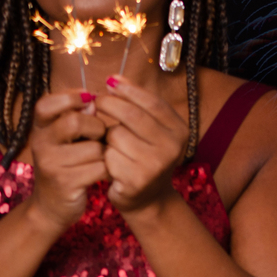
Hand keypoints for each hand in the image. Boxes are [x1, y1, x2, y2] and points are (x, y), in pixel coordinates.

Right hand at [27, 90, 107, 233]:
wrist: (51, 207)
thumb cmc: (63, 166)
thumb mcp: (62, 139)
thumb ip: (75, 118)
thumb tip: (93, 101)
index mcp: (39, 129)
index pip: (46, 104)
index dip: (70, 97)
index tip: (88, 100)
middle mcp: (40, 144)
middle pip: (75, 122)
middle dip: (96, 127)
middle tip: (98, 136)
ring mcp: (52, 165)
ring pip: (94, 148)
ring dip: (104, 153)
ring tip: (97, 160)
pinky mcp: (66, 184)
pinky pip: (100, 168)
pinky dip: (107, 171)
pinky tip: (100, 174)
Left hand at [97, 78, 188, 214]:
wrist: (148, 198)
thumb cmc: (145, 156)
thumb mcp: (151, 129)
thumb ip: (137, 104)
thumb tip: (114, 78)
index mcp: (179, 130)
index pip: (152, 102)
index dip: (129, 89)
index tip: (110, 82)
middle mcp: (172, 147)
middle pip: (132, 115)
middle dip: (110, 105)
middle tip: (97, 103)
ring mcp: (155, 165)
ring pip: (117, 135)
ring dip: (107, 136)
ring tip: (112, 144)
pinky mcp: (136, 181)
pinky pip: (109, 156)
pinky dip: (105, 156)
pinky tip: (111, 162)